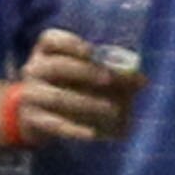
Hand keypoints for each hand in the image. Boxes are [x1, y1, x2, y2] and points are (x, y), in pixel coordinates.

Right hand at [13, 28, 140, 145]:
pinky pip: (55, 125)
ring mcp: (31, 95)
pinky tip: (93, 134)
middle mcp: (34, 69)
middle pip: (57, 67)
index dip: (71, 43)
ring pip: (57, 98)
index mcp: (45, 52)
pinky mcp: (34, 120)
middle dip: (84, 72)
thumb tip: (143, 80)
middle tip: (109, 79)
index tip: (91, 51)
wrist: (31, 116)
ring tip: (112, 110)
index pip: (51, 39)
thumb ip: (111, 75)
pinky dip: (74, 130)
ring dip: (86, 103)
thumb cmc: (63, 88)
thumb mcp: (81, 77)